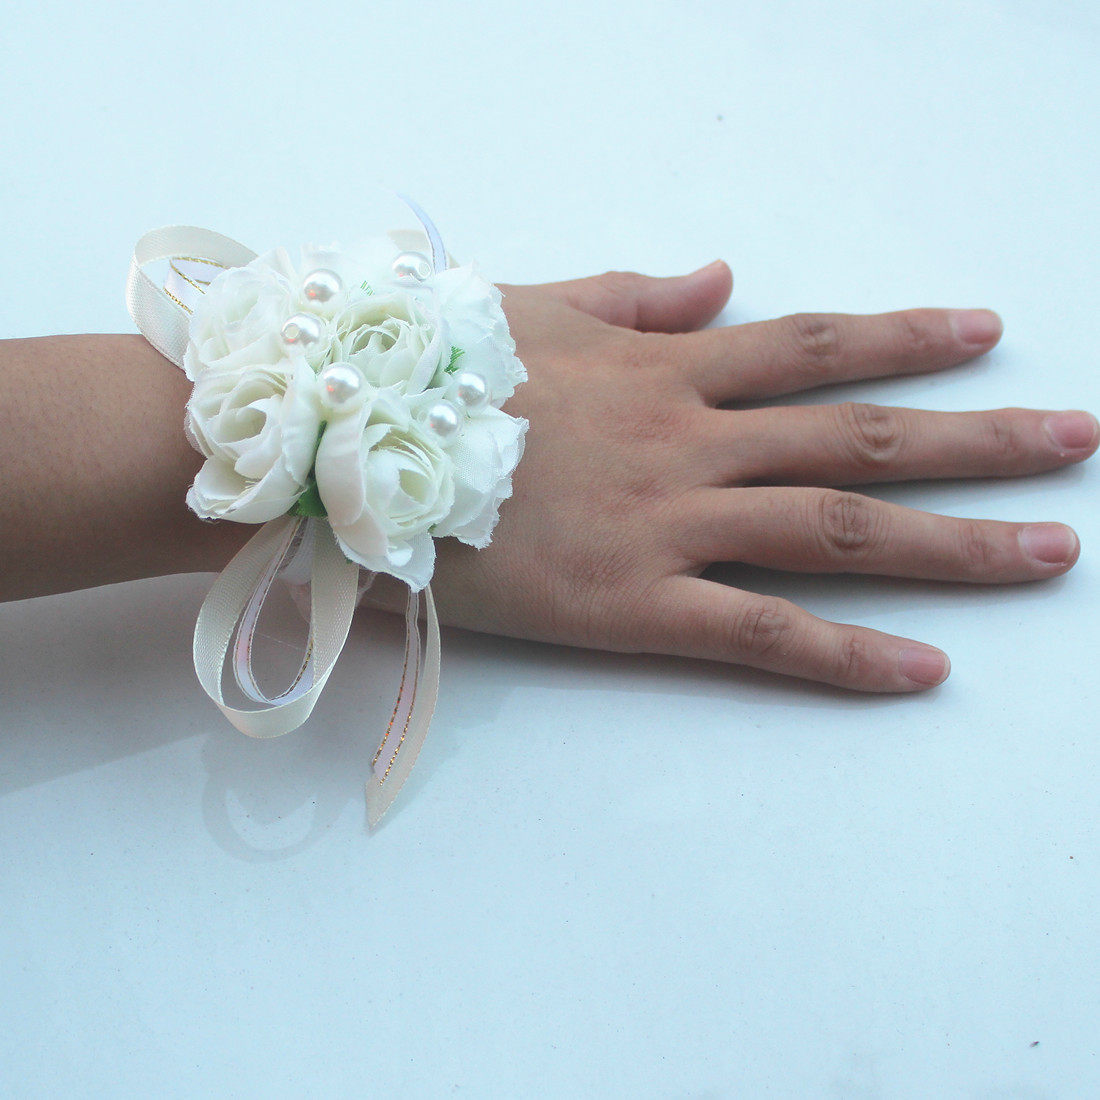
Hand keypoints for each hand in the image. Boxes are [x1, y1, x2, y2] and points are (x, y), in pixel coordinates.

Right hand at [371, 262, 1097, 691]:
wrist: (343, 455)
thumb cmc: (426, 379)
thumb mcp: (531, 313)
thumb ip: (632, 296)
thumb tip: (718, 280)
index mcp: (658, 368)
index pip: (808, 346)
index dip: (903, 337)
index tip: (983, 332)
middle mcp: (685, 439)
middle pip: (857, 434)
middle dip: (978, 435)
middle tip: (1078, 444)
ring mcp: (665, 522)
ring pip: (834, 528)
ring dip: (952, 539)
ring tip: (1049, 549)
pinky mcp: (630, 604)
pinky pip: (758, 631)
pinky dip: (844, 652)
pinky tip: (925, 668)